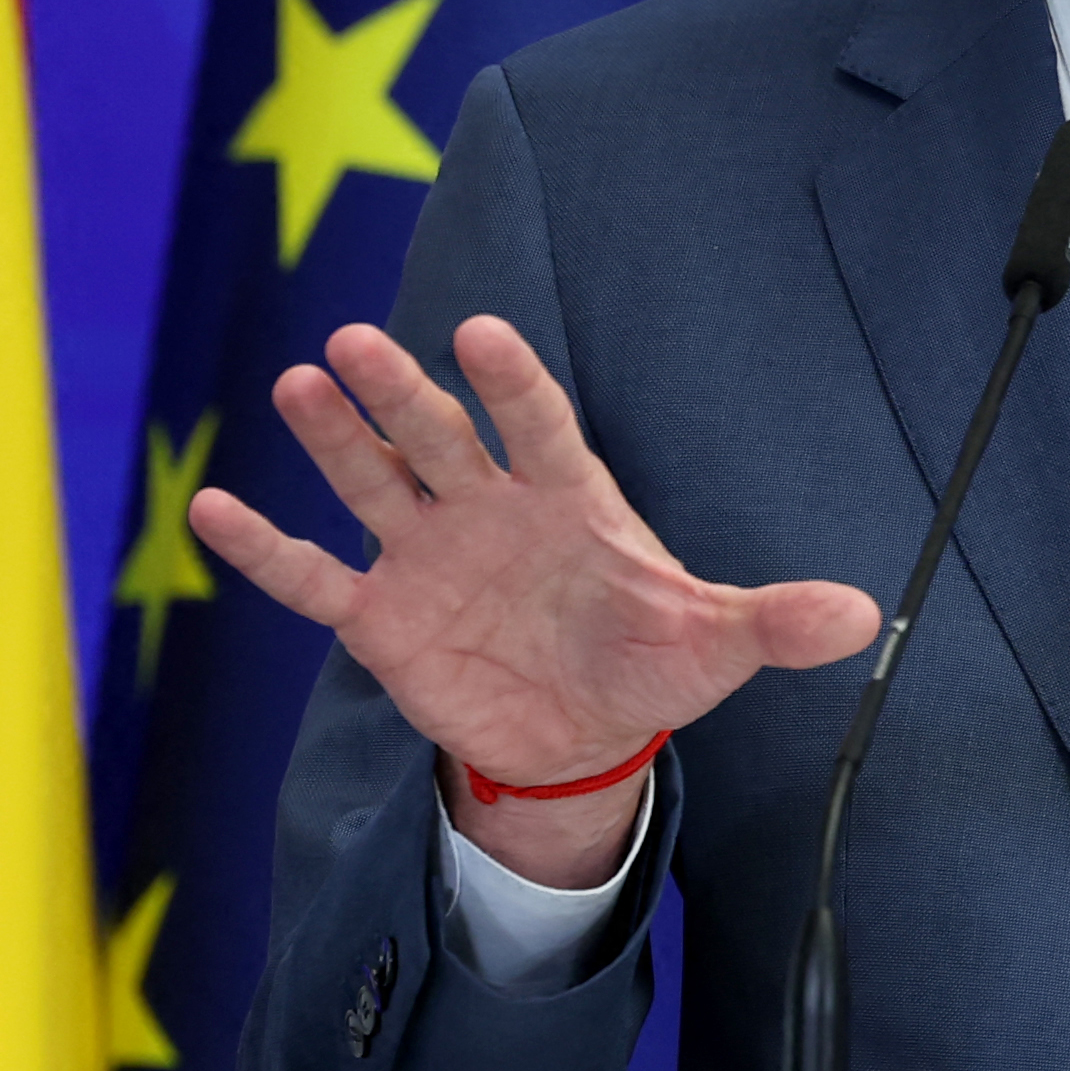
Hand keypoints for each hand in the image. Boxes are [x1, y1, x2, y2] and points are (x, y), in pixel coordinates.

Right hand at [189, 315, 875, 886]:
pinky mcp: (382, 618)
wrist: (582, 734)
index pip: (541, 428)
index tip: (487, 336)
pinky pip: (313, 579)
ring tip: (297, 385)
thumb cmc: (648, 662)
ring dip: (334, 440)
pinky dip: (265, 552)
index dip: (514, 386)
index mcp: (569, 499)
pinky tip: (208, 511)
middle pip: (440, 439)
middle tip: (357, 344)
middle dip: (402, 396)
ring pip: (373, 484)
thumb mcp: (716, 645)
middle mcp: (489, 510)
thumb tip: (861, 613)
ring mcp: (429, 557)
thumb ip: (775, 621)